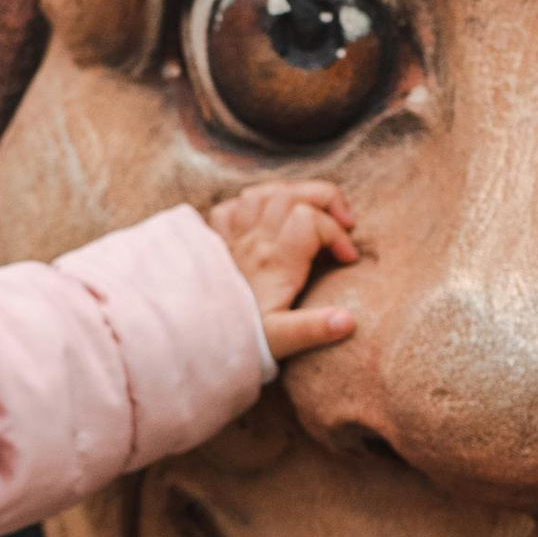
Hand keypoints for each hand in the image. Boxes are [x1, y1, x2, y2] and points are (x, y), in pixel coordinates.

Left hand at [205, 178, 357, 361]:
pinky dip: (248, 208)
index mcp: (274, 261)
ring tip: (309, 212)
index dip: (338, 235)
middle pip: (289, 194)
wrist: (189, 342)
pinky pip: (227, 209)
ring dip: (290, 196)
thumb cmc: (238, 341)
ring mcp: (231, 240)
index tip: (348, 259)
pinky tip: (264, 222)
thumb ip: (313, 328)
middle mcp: (252, 242)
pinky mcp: (213, 244)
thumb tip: (348, 321)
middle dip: (324, 198)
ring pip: (260, 194)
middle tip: (344, 221)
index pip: (312, 220)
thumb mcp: (280, 339)